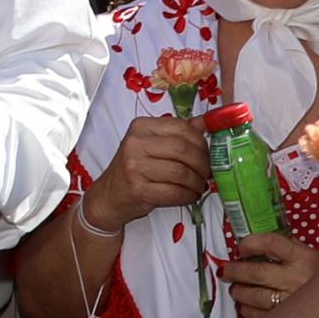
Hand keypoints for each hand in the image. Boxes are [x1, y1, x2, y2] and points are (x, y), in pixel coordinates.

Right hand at [83, 115, 211, 230]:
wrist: (110, 194)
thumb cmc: (134, 168)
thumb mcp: (152, 144)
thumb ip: (178, 132)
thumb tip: (206, 122)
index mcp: (141, 127)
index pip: (182, 127)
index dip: (202, 142)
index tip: (208, 153)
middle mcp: (135, 143)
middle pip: (183, 149)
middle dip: (202, 163)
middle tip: (207, 172)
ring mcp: (135, 167)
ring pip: (181, 172)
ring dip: (197, 182)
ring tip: (199, 185)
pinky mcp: (138, 189)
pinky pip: (174, 192)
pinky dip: (188, 196)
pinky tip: (190, 195)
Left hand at [224, 231, 318, 317]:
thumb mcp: (313, 256)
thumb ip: (289, 248)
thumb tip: (257, 243)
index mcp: (304, 258)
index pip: (272, 243)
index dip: (251, 243)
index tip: (241, 247)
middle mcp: (298, 278)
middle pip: (257, 273)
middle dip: (235, 271)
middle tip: (226, 271)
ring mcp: (293, 300)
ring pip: (256, 296)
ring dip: (239, 292)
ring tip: (235, 290)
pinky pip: (261, 316)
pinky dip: (248, 310)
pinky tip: (245, 306)